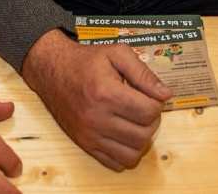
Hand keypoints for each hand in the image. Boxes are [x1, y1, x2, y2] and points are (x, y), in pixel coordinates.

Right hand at [21, 29, 170, 170]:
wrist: (52, 71)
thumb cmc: (85, 61)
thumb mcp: (116, 54)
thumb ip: (143, 72)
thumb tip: (165, 94)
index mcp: (106, 93)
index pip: (149, 112)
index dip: (157, 103)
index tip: (151, 95)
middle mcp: (97, 118)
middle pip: (144, 135)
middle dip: (151, 121)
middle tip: (144, 108)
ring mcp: (90, 135)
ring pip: (132, 154)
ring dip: (141, 139)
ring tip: (135, 122)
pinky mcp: (85, 145)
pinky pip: (115, 163)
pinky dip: (125, 153)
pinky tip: (123, 134)